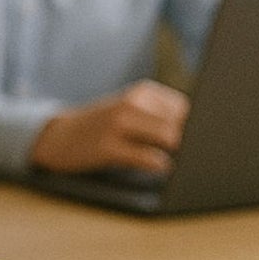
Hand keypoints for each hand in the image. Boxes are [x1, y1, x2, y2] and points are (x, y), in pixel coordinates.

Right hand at [29, 80, 186, 174]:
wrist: (59, 136)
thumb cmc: (103, 127)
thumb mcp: (130, 110)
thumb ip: (161, 118)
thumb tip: (198, 136)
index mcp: (143, 92)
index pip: (185, 108)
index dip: (195, 127)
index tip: (199, 140)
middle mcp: (131, 102)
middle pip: (180, 122)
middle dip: (189, 141)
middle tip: (193, 156)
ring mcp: (118, 123)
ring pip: (167, 136)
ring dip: (178, 152)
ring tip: (179, 162)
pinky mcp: (107, 146)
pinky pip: (145, 157)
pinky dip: (159, 164)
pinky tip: (160, 167)